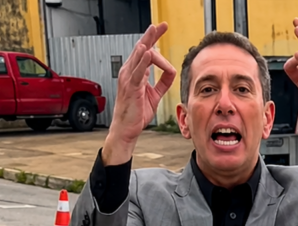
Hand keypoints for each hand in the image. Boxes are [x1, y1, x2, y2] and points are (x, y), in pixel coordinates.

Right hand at [103, 23, 176, 164]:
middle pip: (141, 48)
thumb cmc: (136, 113)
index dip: (153, 39)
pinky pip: (137, 71)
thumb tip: (171, 72)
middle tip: (162, 25)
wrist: (127, 129)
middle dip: (152, 35)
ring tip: (154, 31)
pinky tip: (148, 51)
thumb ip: (162, 83)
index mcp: (135, 73)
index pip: (145, 51)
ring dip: (148, 42)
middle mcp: (129, 72)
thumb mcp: (154, 95)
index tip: (162, 29)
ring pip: (139, 56)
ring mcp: (128, 78)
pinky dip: (142, 60)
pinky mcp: (130, 87)